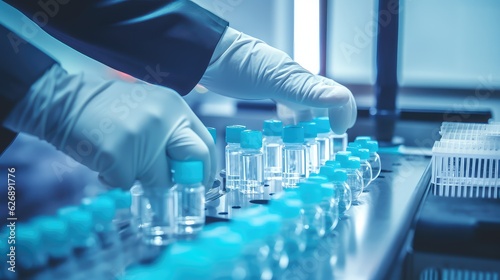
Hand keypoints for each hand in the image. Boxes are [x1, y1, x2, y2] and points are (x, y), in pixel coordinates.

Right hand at [3, 65, 216, 197]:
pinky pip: (127, 184)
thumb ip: (171, 134)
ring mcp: (141, 137)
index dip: (206, 169)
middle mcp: (163, 119)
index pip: (206, 143)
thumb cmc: (109, 110)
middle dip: (186, 180)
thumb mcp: (150, 110)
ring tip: (123, 162)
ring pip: (158, 180)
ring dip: (141, 180)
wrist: (64, 101)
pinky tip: (105, 163)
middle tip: (174, 187)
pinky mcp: (117, 154)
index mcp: (175, 107)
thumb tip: (187, 170)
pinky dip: (115, 180)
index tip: (200, 183)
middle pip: (194, 161)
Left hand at [200, 27, 356, 133]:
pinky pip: (285, 102)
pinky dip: (290, 116)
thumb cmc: (238, 64)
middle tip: (328, 138)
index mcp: (299, 76)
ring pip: (303, 102)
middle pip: (321, 98)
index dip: (343, 111)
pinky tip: (283, 125)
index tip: (338, 131)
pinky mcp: (262, 87)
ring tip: (308, 138)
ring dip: (310, 119)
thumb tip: (341, 98)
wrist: (205, 54)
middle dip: (329, 116)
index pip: (334, 92)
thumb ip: (307, 91)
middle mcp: (292, 79)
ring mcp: (277, 82)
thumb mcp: (274, 80)